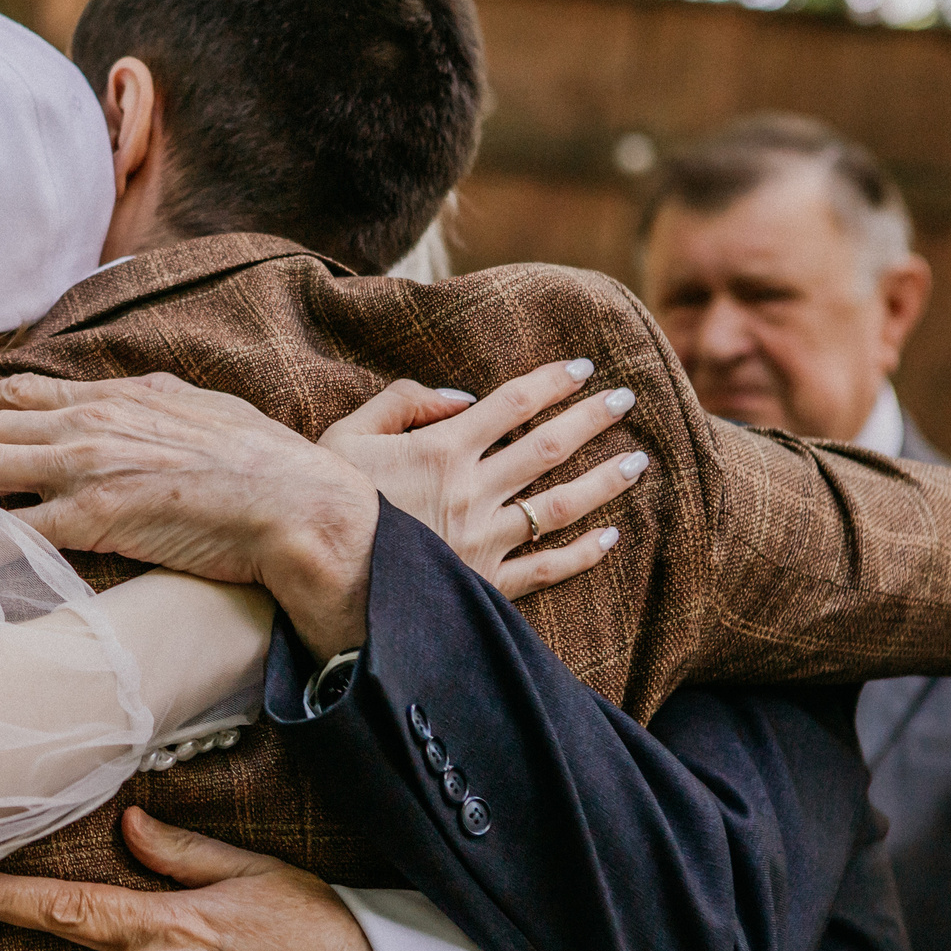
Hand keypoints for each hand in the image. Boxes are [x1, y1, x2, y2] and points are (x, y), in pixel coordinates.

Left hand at [0, 373, 381, 654]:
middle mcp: (94, 424)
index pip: (17, 395)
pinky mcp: (101, 516)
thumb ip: (156, 407)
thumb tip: (133, 398)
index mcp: (118, 399)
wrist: (302, 506)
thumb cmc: (267, 468)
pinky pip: (18, 529)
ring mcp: (93, 467)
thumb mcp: (203, 414)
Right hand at [317, 358, 650, 597]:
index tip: (583, 368)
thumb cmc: (323, 494)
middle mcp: (471, 490)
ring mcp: (481, 539)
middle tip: (626, 399)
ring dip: (604, 481)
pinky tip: (610, 538)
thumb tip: (462, 397)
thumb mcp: (350, 431)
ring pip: (559, 505)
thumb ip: (403, 402)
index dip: (551, 382)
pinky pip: (545, 569)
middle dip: (592, 419)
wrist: (313, 563)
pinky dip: (582, 555)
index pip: (511, 403)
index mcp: (441, 447)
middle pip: (548, 446)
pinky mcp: (483, 582)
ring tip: (636, 463)